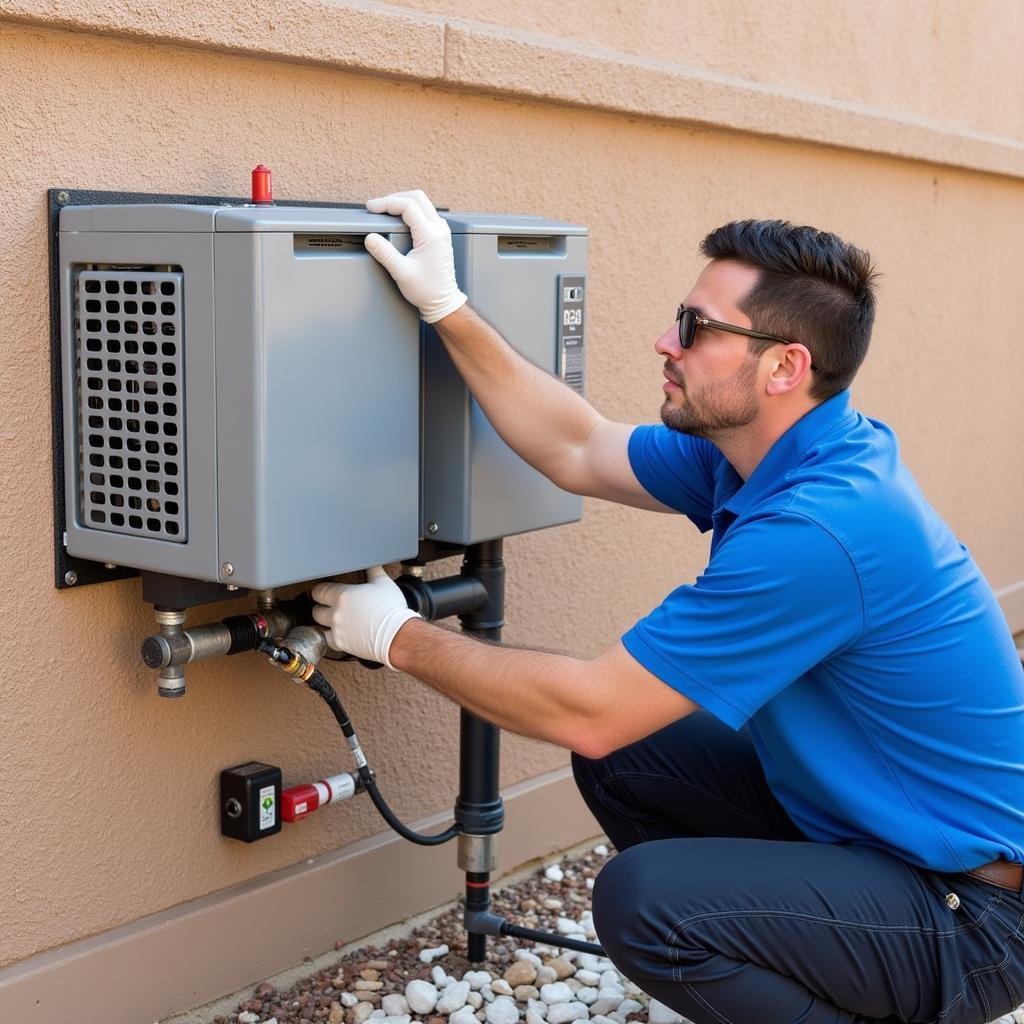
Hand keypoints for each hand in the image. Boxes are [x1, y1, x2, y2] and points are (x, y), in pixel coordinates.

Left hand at [311, 567, 420, 669]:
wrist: (397, 634)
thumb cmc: (391, 609)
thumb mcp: (384, 583)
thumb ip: (374, 570)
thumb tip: (372, 563)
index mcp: (342, 595)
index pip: (319, 591)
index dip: (320, 591)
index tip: (324, 592)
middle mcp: (336, 613)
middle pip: (316, 610)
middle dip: (321, 607)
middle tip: (328, 606)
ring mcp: (337, 630)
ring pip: (319, 626)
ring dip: (324, 623)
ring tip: (333, 621)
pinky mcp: (341, 644)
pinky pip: (327, 640)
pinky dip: (330, 637)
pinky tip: (337, 634)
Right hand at [364, 190, 467, 323]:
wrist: (443, 302)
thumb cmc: (427, 290)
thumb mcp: (401, 273)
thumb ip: (384, 253)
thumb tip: (370, 238)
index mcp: (431, 236)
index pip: (407, 206)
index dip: (386, 203)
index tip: (371, 207)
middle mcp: (439, 229)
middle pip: (417, 197)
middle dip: (394, 198)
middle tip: (378, 206)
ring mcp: (442, 230)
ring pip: (422, 202)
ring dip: (403, 202)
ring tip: (385, 210)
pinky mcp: (440, 234)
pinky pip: (425, 212)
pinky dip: (410, 210)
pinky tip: (398, 218)